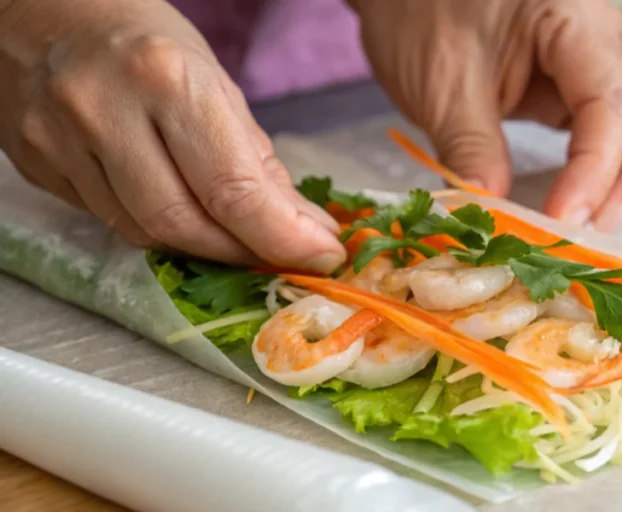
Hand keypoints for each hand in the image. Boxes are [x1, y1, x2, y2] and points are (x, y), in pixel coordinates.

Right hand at [0, 0, 346, 272]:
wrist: (42, 12)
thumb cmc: (144, 42)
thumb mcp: (216, 82)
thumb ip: (255, 160)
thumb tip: (299, 228)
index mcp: (164, 79)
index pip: (232, 189)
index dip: (283, 237)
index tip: (321, 256)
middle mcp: (103, 111)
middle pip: (181, 224)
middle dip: (240, 251)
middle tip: (279, 256)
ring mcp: (58, 142)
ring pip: (141, 232)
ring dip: (200, 247)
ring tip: (234, 236)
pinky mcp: (35, 167)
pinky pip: (107, 220)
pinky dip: (153, 228)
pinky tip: (178, 213)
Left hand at [352, 0, 621, 231]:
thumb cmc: (422, 14)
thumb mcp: (438, 83)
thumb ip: (471, 146)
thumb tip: (498, 215)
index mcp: (572, 18)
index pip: (613, 103)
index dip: (596, 170)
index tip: (564, 220)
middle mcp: (608, 35)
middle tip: (598, 225)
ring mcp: (606, 61)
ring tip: (596, 221)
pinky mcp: (589, 89)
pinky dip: (621, 170)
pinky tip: (587, 203)